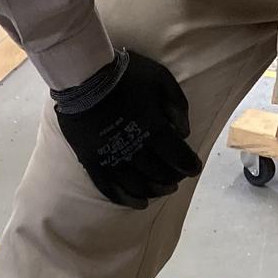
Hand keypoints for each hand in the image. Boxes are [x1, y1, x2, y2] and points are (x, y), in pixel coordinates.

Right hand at [53, 50, 203, 207]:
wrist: (83, 76)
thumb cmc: (125, 74)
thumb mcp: (162, 78)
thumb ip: (178, 105)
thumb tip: (184, 132)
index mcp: (153, 129)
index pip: (178, 156)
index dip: (189, 165)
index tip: (194, 168)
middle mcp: (134, 149)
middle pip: (159, 173)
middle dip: (173, 177)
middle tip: (178, 177)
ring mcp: (111, 158)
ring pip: (138, 185)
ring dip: (155, 190)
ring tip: (164, 190)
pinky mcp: (93, 163)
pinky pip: (111, 189)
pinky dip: (127, 198)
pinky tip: (139, 203)